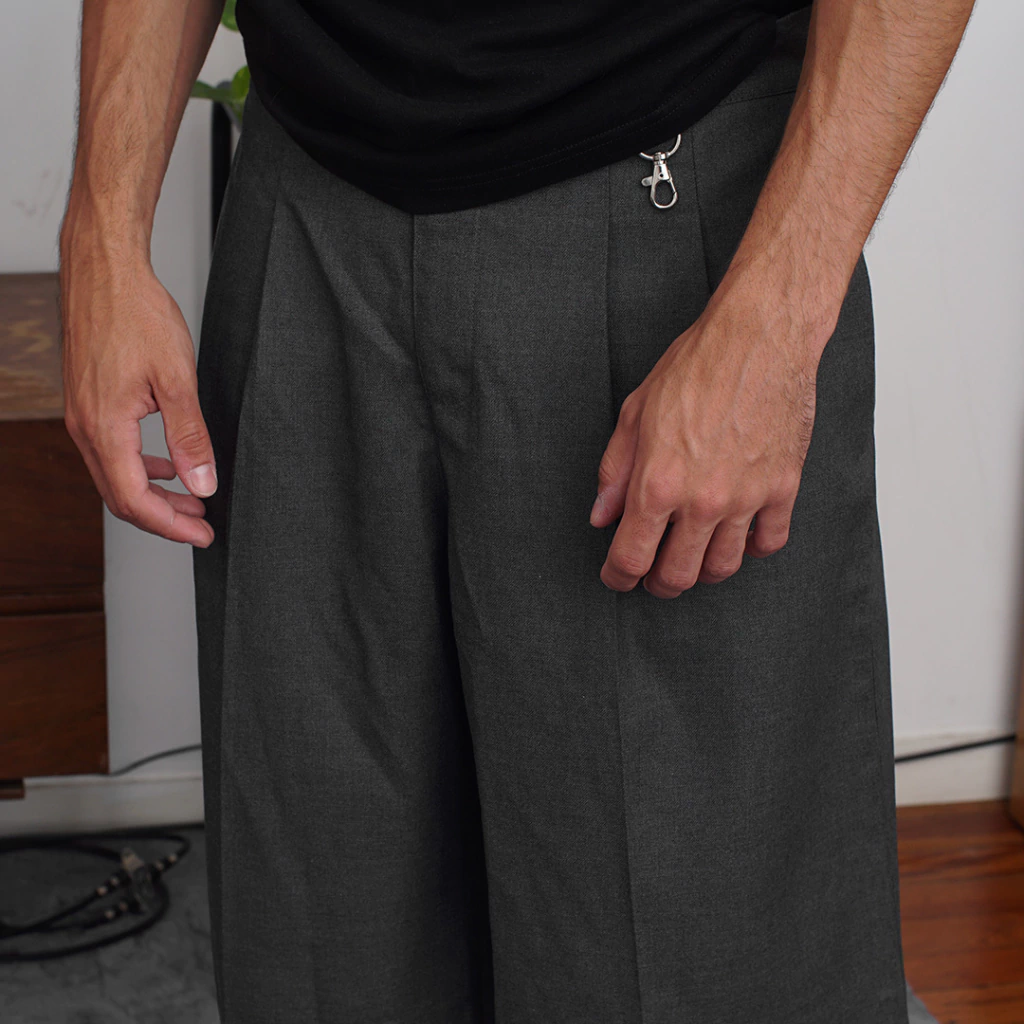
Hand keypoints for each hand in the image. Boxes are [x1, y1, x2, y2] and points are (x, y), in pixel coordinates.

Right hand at [59, 224, 215, 546]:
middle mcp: (86, 427)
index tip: (203, 534)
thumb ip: (190, 437)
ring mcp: (83, 415)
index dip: (171, 525)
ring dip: (155, 493)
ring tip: (193, 502)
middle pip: (121, 496)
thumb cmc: (135, 312)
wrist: (104, 270)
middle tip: (202, 527)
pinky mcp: (89, 402)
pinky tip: (169, 465)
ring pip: (116, 475)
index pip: (134, 499)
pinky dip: (142, 467)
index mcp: (104, 428)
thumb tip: (202, 483)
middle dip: (164, 517)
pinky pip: (112, 451)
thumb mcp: (176, 379)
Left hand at [591, 284, 827, 597]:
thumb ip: (616, 472)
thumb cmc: (695, 366)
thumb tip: (602, 516)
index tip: (617, 578)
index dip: (618, 576)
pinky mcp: (783, 488)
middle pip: (677, 575)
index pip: (631, 556)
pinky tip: (738, 538)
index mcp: (658, 483)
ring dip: (702, 572)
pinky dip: (751, 549)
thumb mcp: (635, 414)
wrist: (759, 337)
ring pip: (723, 567)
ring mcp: (746, 497)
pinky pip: (768, 543)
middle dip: (657, 583)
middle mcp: (702, 500)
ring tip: (692, 559)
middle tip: (652, 576)